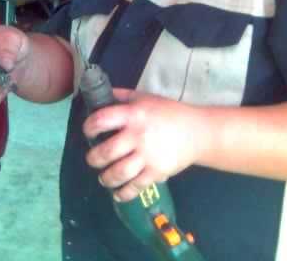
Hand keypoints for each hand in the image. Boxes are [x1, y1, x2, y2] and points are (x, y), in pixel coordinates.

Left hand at [83, 88, 199, 201]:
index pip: (101, 120)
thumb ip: (122, 96)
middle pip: (106, 152)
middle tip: (93, 159)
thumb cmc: (169, 113)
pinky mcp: (156, 172)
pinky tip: (118, 193)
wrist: (198, 132)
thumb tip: (101, 94)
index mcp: (133, 115)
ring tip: (103, 177)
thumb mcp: (145, 98)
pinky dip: (124, 193)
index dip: (89, 128)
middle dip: (93, 159)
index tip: (88, 133)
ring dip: (105, 178)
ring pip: (118, 172)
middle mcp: (137, 135)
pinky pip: (135, 186)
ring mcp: (147, 156)